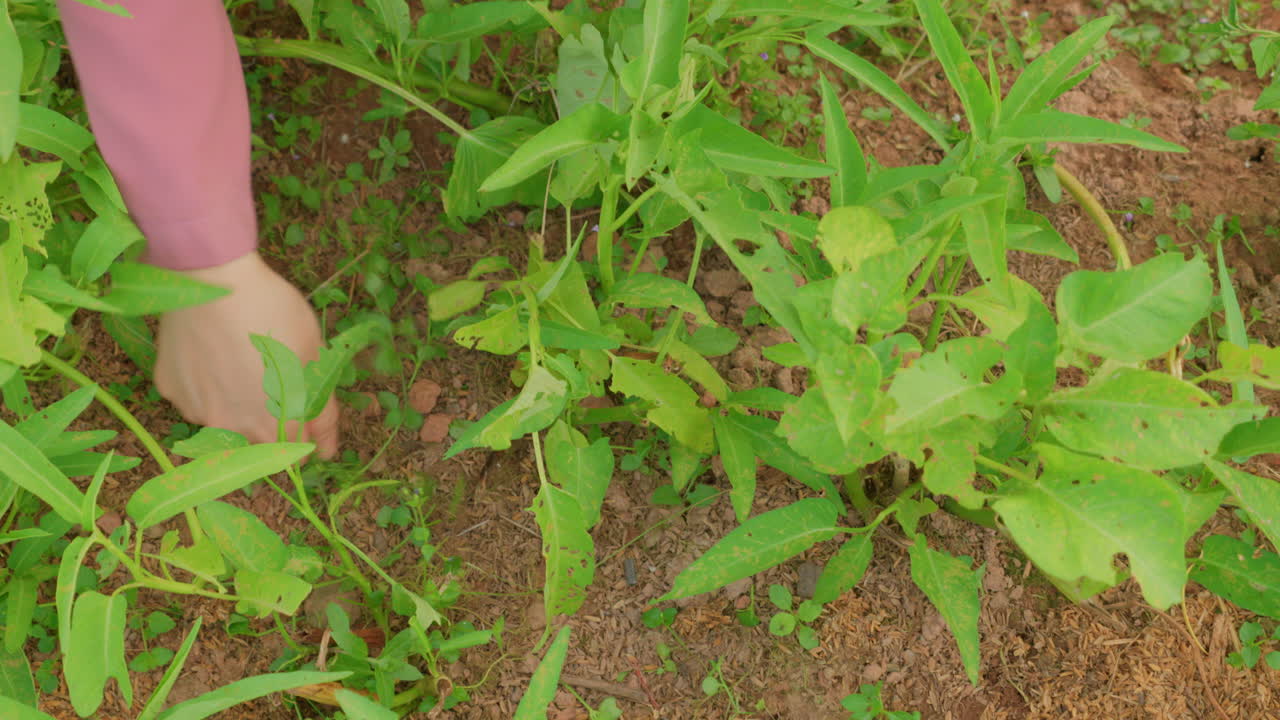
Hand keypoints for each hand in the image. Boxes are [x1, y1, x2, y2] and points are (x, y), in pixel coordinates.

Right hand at [153, 252, 338, 458]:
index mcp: (274, 424)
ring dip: (234, 404)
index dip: (303, 432)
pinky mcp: (170, 389)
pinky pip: (194, 396)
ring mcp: (196, 410)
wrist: (214, 280)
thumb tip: (328, 451)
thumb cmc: (273, 312)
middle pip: (256, 441)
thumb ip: (322, 412)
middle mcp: (233, 428)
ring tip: (239, 361)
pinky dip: (205, 385)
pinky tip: (212, 354)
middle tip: (271, 380)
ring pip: (222, 420)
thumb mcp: (313, 357)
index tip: (305, 409)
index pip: (293, 451)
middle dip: (269, 421)